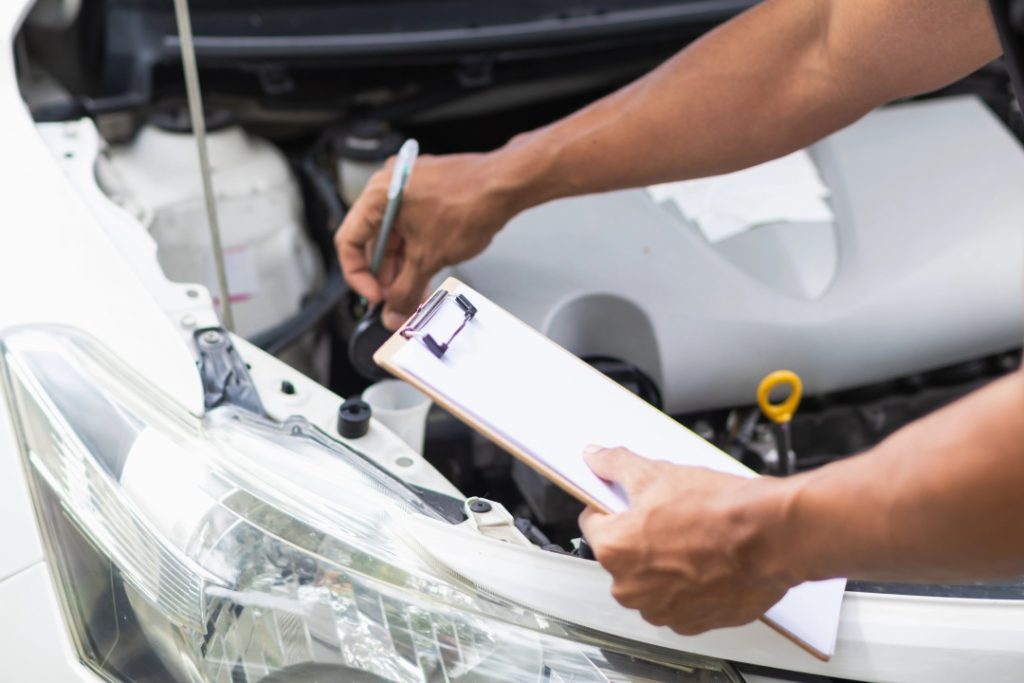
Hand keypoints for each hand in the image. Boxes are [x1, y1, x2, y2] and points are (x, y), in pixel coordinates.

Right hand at [335, 151, 522, 328]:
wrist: (507, 184)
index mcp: (377, 196)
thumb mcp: (429, 258)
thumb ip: (405, 290)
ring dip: (403, 268)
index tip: (376, 297)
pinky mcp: (428, 194)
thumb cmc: (470, 203)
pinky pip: (412, 227)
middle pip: (372, 241)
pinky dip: (416, 251)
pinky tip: (427, 272)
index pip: (348, 241)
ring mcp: (409, 189)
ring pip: (395, 237)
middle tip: (397, 301)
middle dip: (386, 276)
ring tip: (416, 292)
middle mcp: (389, 187)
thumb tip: (392, 313)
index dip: (358, 276)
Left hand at [579, 446, 798, 634]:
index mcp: (613, 550)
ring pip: (651, 580)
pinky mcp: (693, 623)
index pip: (593, 522)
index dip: (612, 506)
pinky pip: (680, 602)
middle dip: (640, 537)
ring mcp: (663, 610)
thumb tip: (596, 457)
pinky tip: (707, 562)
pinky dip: (690, 585)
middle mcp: (631, 589)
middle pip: (622, 555)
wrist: (771, 536)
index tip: (628, 502)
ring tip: (693, 538)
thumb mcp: (657, 472)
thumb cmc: (718, 510)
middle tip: (670, 516)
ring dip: (665, 564)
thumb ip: (615, 465)